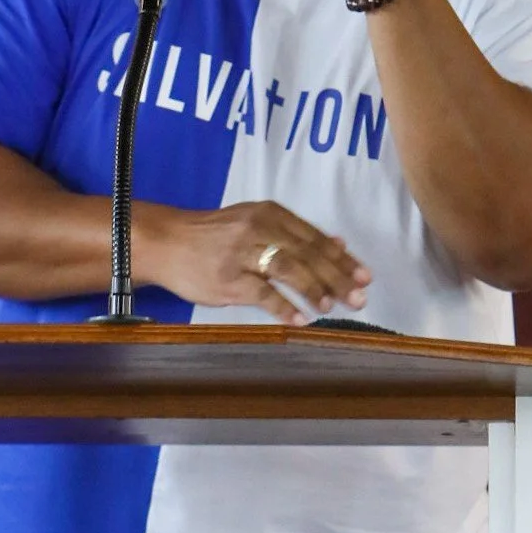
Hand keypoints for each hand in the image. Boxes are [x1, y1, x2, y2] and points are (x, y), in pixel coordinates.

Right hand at [136, 200, 371, 324]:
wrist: (166, 242)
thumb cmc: (215, 235)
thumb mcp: (255, 222)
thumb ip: (295, 233)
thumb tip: (338, 244)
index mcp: (270, 213)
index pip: (314, 237)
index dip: (342, 258)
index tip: (365, 276)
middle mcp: (259, 228)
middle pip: (307, 254)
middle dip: (337, 277)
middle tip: (359, 297)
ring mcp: (242, 253)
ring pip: (289, 269)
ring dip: (315, 289)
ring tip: (331, 307)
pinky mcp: (227, 278)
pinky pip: (262, 293)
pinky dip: (284, 307)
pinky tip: (301, 319)